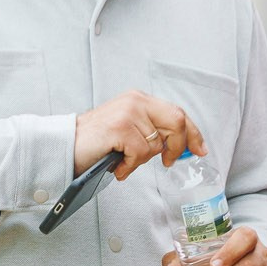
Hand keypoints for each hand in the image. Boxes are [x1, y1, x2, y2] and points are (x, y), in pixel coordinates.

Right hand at [75, 89, 203, 177]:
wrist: (66, 145)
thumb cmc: (97, 142)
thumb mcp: (129, 130)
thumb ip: (153, 131)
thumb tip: (180, 147)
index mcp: (140, 99)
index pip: (177, 113)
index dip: (193, 133)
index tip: (200, 149)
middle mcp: (136, 101)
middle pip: (176, 122)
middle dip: (177, 147)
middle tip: (167, 162)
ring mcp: (128, 113)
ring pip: (156, 145)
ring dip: (140, 160)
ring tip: (123, 160)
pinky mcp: (120, 127)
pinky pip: (140, 154)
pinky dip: (129, 166)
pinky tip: (117, 165)